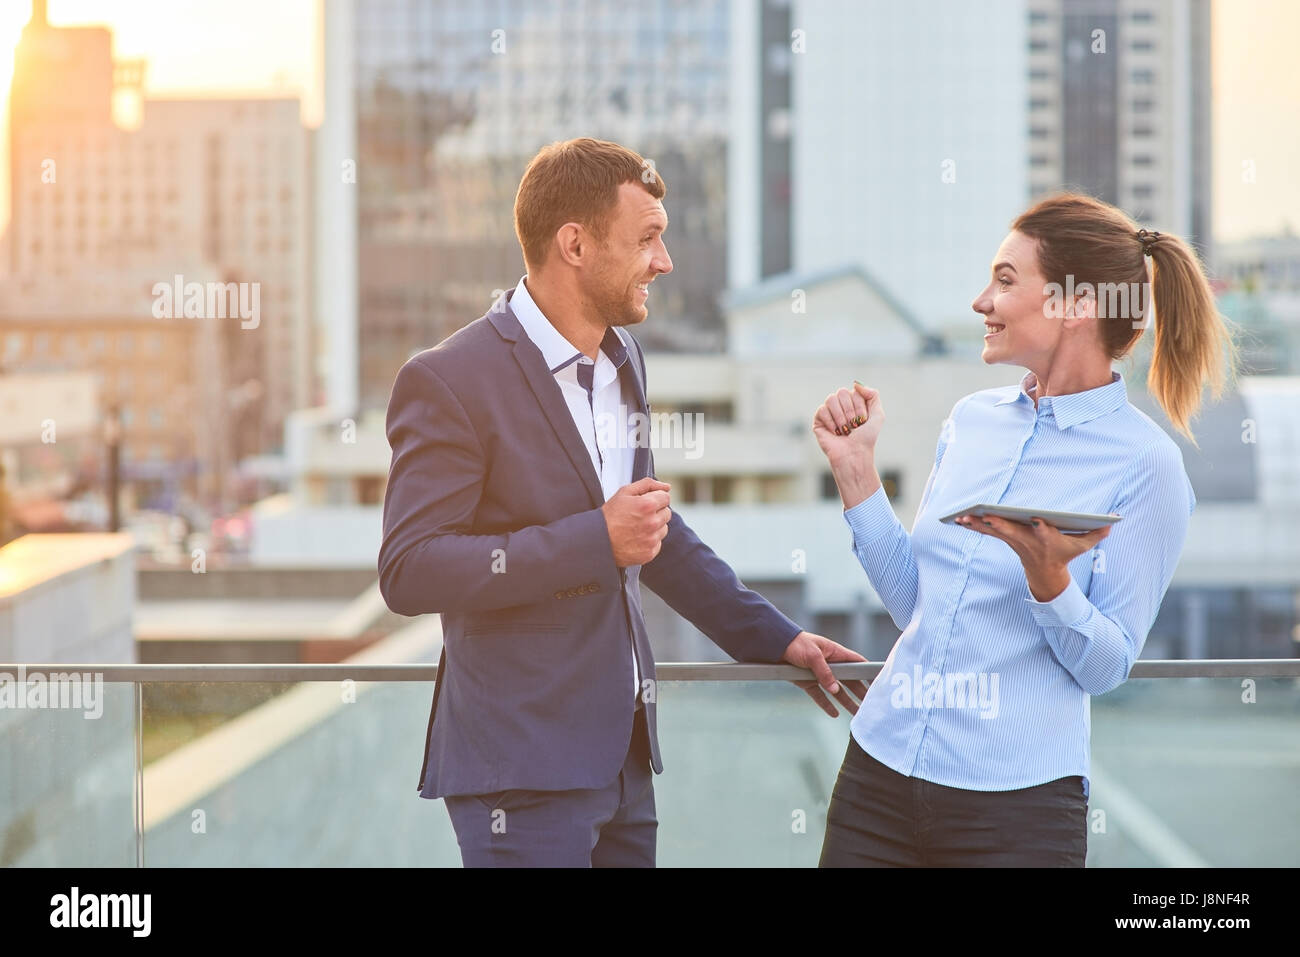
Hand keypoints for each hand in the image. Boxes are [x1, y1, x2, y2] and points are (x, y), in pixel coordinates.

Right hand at [601, 477, 671, 566]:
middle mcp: (652, 523)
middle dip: (656, 512)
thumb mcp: (624, 492)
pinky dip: (650, 540)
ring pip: (664, 528)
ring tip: (637, 527)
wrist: (597, 540)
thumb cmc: (610, 515)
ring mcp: (652, 539)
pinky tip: (636, 538)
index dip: (655, 498)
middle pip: (667, 513)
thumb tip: (667, 487)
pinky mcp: (649, 553)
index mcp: (647, 505)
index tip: (644, 503)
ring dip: (655, 526)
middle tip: (639, 515)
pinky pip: (658, 543)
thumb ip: (648, 484)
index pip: (666, 497)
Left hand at [781, 631, 870, 716]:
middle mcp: (830, 665)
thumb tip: (835, 690)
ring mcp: (820, 674)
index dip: (868, 672)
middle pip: (850, 680)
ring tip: (857, 714)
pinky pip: (820, 695)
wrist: (775, 645)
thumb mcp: (813, 656)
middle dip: (861, 692)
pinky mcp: (808, 682)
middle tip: (871, 705)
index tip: (879, 683)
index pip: (857, 663)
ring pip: (837, 691)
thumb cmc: (796, 643)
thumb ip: (825, 673)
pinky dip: (827, 704)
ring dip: (847, 702)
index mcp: (836, 653)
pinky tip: (834, 714)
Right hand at [812, 383, 883, 464]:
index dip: (859, 406)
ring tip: (844, 430)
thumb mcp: (878, 415)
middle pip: (841, 392)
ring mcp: (829, 412)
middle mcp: (840, 405)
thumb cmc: (866, 438)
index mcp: (853, 402)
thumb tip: (856, 384)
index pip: (854, 391)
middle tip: (853, 426)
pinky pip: (822, 410)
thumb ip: (873, 395)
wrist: (854, 454)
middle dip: (850, 411)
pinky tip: (835, 432)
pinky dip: (831, 422)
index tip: (863, 421)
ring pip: (831, 399)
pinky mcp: (818, 421)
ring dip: (841, 417)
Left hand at [955, 514, 1109, 600]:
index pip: (1044, 531)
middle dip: (999, 524)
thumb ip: (1097, 532)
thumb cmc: (1064, 554)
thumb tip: (1115, 520)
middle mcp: (1027, 540)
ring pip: (993, 530)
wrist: (1045, 574)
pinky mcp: (1004, 539)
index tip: (1037, 519)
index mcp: (1047, 539)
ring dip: (977, 524)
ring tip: (962, 516)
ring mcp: (1013, 540)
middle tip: (986, 516)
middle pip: (1011, 530)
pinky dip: (973, 525)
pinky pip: (986, 531)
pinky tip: (959, 519)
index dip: (1041, 526)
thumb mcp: (1083, 546)